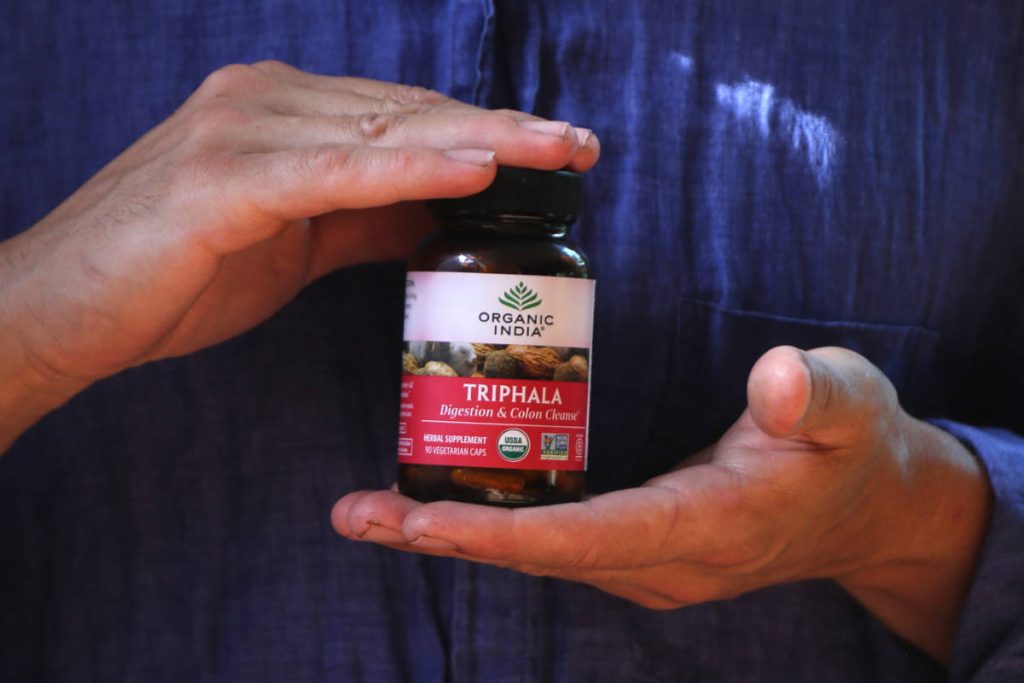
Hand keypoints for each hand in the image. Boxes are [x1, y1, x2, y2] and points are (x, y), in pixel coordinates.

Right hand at [0, 60, 598, 449]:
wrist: (65, 311)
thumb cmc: (178, 273)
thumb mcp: (296, 241)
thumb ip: (366, 215)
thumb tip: (445, 210)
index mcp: (283, 111)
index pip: (404, 114)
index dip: (484, 130)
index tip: (556, 150)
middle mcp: (264, 102)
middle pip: (407, 113)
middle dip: (502, 131)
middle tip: (580, 144)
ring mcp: (240, 132)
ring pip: (382, 133)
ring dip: (477, 143)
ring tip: (555, 152)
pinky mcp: (221, 182)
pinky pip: (332, 173)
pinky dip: (406, 170)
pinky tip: (472, 170)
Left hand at [332, 346, 990, 661]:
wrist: (869, 506)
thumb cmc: (852, 446)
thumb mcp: (849, 403)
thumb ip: (814, 395)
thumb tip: (775, 380)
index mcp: (705, 525)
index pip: (584, 538)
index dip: (497, 533)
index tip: (417, 519)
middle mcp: (664, 561)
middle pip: (537, 555)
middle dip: (445, 537)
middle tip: (357, 511)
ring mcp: (649, 563)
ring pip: (538, 554)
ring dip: (458, 535)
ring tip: (375, 509)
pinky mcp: (641, 547)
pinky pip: (554, 542)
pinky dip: (495, 525)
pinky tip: (448, 500)